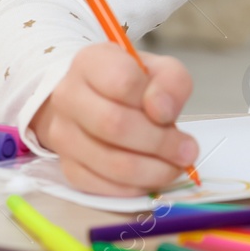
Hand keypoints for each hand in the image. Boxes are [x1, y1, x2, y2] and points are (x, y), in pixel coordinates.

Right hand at [28, 43, 198, 195]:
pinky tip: (152, 177)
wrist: (95, 101)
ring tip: (175, 166)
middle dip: (160, 142)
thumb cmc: (131, 85)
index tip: (171, 114)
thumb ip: (171, 82)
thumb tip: (162, 112)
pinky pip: (101, 186)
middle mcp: (68, 97)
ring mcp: (63, 134)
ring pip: (109, 161)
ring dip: (152, 170)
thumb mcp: (160, 70)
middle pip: (114, 125)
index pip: (122, 81)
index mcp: (90, 63)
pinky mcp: (68, 166)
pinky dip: (134, 187)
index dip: (153, 100)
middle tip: (186, 150)